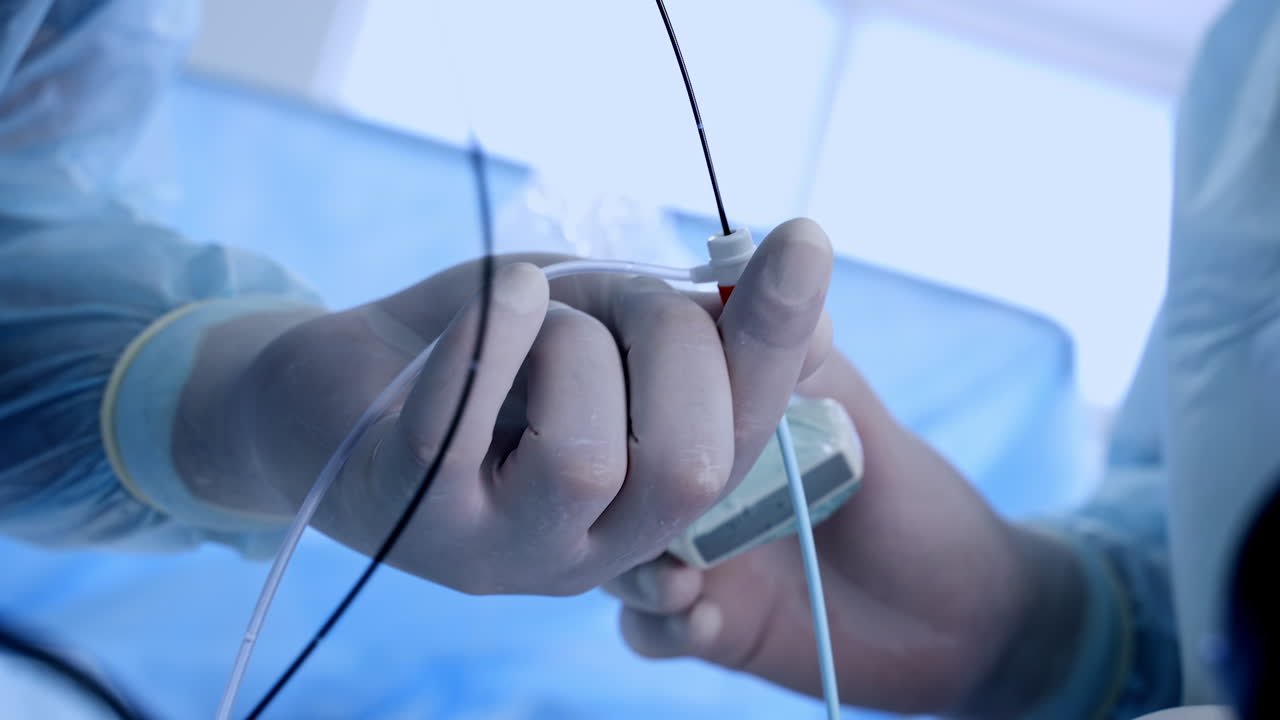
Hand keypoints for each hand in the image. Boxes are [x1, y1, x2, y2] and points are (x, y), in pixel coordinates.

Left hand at [174, 219, 833, 595]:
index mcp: (651, 502)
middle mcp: (590, 549)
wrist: (333, 387)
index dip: (777, 338)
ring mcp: (499, 547)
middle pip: (689, 469)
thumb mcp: (601, 320)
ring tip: (528, 318)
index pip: (745, 436)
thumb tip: (802, 296)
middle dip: (669, 341)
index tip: (803, 237)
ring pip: (584, 458)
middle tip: (605, 297)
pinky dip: (494, 330)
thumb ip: (685, 322)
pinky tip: (500, 293)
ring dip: (568, 342)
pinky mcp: (412, 512)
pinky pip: (462, 425)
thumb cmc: (484, 350)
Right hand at [605, 351, 1088, 717]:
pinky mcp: (708, 621)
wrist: (963, 618)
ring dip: (636, 569)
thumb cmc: (916, 502)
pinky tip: (704, 619)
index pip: (645, 393)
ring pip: (614, 555)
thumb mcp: (857, 418)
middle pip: (614, 477)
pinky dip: (664, 626)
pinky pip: (648, 629)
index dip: (632, 391)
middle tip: (654, 502)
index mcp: (723, 422)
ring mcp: (698, 554)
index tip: (634, 396)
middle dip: (621, 490)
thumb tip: (784, 250)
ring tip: (682, 580)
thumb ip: (809, 356)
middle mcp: (698, 485)